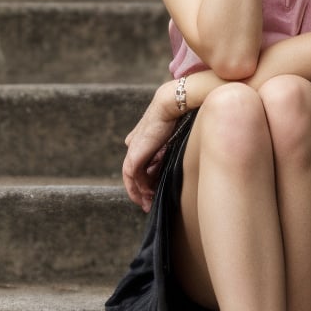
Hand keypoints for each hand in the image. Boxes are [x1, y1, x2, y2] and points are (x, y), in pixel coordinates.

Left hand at [122, 85, 178, 211]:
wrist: (170, 105)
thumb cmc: (177, 115)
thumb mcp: (173, 134)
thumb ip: (168, 146)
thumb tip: (170, 160)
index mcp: (142, 141)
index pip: (142, 165)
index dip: (146, 180)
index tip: (153, 193)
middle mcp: (135, 146)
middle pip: (136, 173)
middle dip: (142, 191)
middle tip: (148, 205)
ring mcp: (134, 150)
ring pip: (132, 178)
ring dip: (139, 193)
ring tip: (148, 204)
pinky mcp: (135, 154)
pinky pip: (133, 177)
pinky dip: (137, 188)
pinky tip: (145, 196)